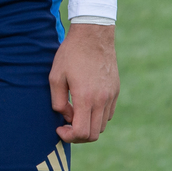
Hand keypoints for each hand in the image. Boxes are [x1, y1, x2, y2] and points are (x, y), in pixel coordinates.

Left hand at [49, 23, 119, 142]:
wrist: (93, 34)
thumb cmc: (71, 53)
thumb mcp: (55, 76)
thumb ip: (58, 102)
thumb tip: (66, 117)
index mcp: (85, 97)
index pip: (81, 133)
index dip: (68, 137)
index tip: (60, 128)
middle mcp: (101, 100)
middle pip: (93, 134)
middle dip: (78, 135)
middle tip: (66, 125)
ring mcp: (111, 96)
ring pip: (102, 125)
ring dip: (88, 125)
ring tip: (76, 112)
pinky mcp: (116, 90)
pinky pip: (108, 113)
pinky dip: (97, 116)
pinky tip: (87, 103)